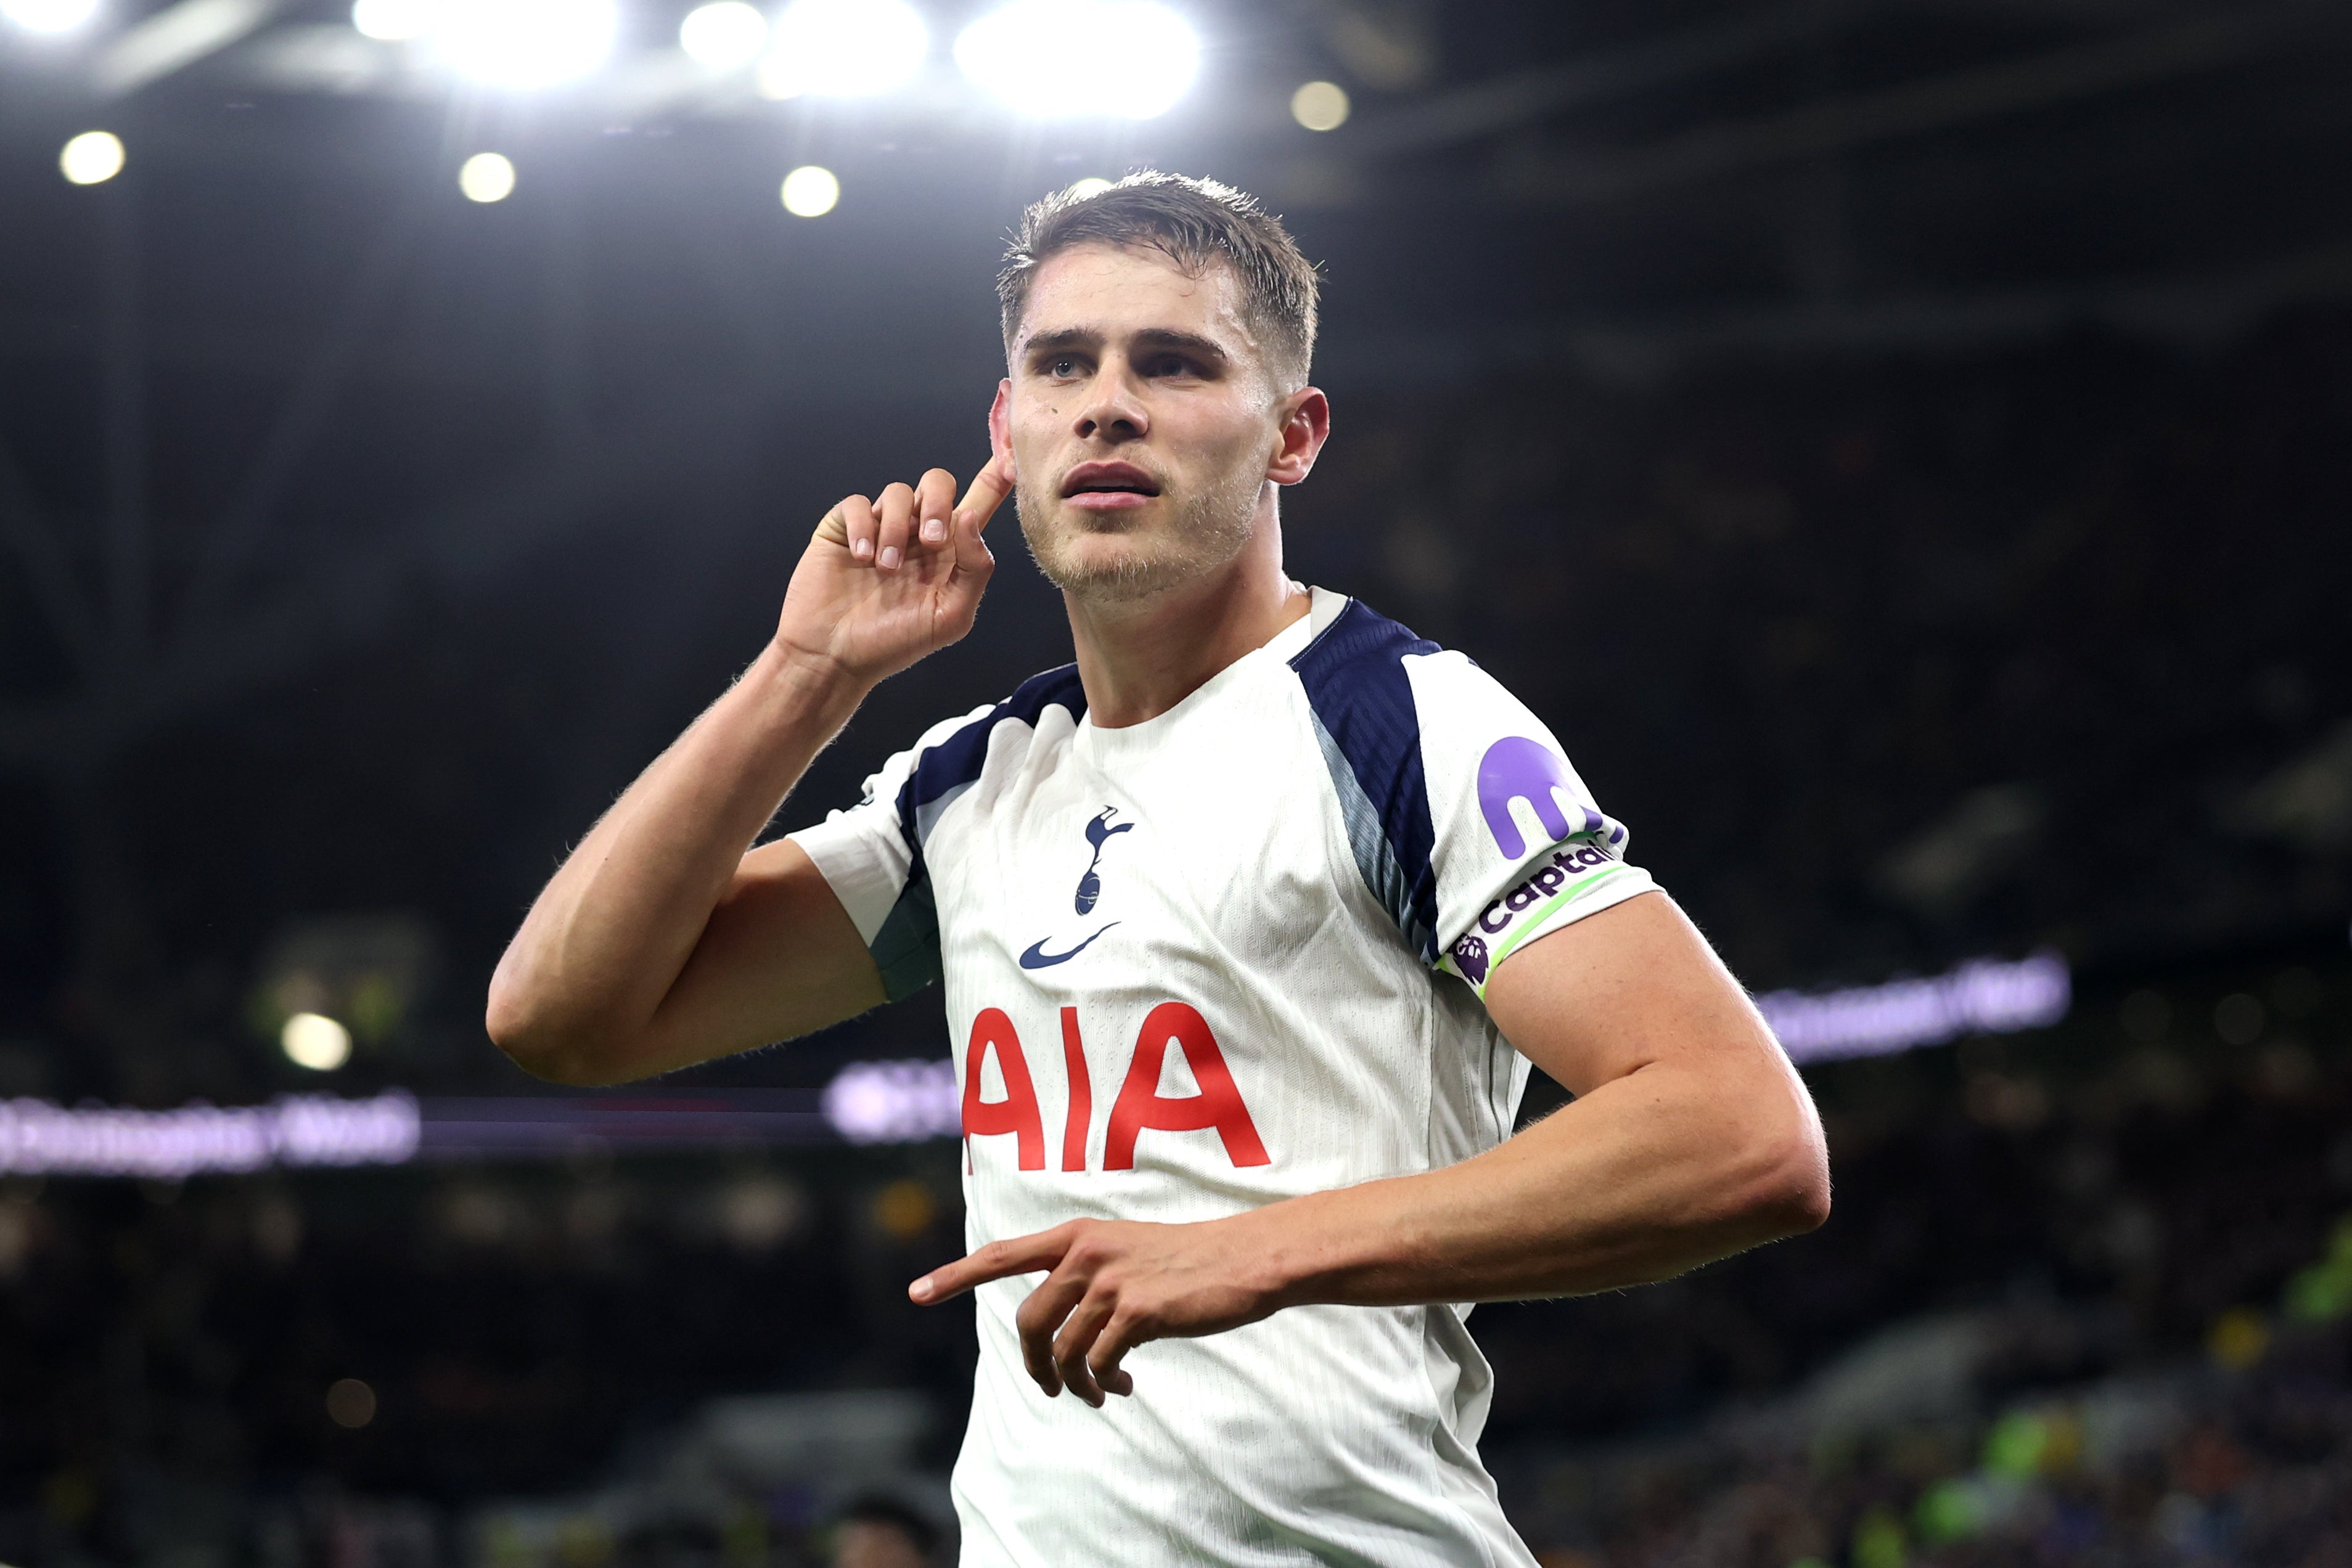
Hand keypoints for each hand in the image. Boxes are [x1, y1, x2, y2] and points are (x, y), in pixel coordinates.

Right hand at [774, 457, 1011, 684]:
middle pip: (938, 483)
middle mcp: (917, 533)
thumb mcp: (950, 616)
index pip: (979, 503)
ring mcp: (881, 528)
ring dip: (896, 528)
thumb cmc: (894, 643)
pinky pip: (858, 504)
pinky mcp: (845, 527)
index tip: (1011, 455)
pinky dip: (863, 527)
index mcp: (950, 552)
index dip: (997, 475)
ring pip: (898, 492)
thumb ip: (974, 569)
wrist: (835, 657)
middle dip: (937, 503)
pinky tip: (861, 558)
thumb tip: (969, 518)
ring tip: (885, 568)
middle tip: (930, 540)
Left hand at [909, 1217, 1283, 1406]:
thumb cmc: (1187, 1259)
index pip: (1002, 1254)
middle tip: (1052, 1388)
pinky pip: (1099, 1363)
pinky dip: (1106, 1384)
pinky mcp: (1137, 1310)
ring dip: (1076, 1384)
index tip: (914, 1293)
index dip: (955, 1275)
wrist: (1243, 1258)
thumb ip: (1085, 1274)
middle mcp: (1085, 1253)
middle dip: (1035, 1365)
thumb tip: (1058, 1330)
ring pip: (1063, 1351)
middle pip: (1028, 1322)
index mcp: (1077, 1235)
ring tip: (1104, 1392)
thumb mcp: (1126, 1250)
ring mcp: (1110, 1280)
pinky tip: (1126, 1387)